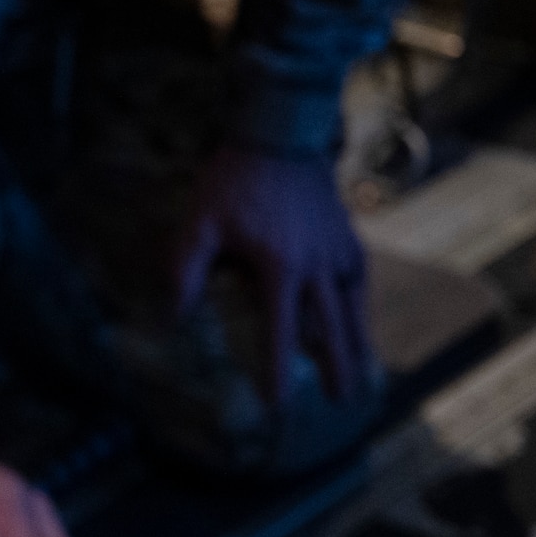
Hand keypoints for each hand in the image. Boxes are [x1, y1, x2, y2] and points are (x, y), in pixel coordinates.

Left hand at [172, 146, 372, 404]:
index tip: (278, 401)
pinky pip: (360, 282)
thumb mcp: (201, 223)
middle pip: (329, 327)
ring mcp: (338, 249)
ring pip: (353, 308)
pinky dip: (363, 308)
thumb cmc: (234, 179)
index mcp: (280, 265)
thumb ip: (186, 271)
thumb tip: (172, 320)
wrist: (279, 134)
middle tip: (339, 402)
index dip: (278, 367)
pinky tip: (362, 326)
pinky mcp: (348, 235)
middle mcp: (317, 263)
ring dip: (357, 344)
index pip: (281, 329)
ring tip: (363, 376)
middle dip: (333, 366)